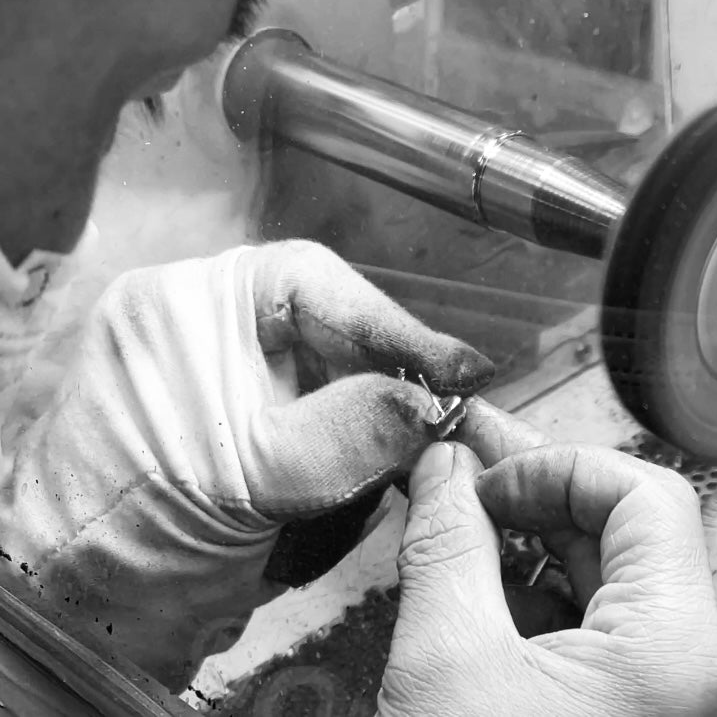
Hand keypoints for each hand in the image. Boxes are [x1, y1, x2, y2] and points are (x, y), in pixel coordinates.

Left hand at [0, 240, 492, 689]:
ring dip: (379, 407)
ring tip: (421, 441)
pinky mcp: (242, 424)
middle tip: (449, 408)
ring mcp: (222, 374)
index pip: (311, 284)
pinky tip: (382, 463)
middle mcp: (202, 325)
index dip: (394, 324)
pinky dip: (357, 438)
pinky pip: (319, 410)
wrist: (80, 607)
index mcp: (184, 305)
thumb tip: (435, 404)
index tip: (460, 367)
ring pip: (330, 370)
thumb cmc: (131, 530)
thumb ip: (351, 432)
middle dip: (390, 369)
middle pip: (329, 324)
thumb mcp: (253, 475)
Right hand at [377, 401, 716, 716]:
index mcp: (673, 646)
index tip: (486, 468)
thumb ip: (447, 545)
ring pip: (604, 574)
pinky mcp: (624, 703)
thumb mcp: (446, 659)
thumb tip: (445, 466)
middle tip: (462, 466)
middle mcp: (685, 662)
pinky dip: (529, 596)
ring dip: (528, 542)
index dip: (558, 466)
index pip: (646, 495)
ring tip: (456, 521)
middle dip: (537, 494)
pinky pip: (589, 623)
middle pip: (628, 528)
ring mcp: (659, 685)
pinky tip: (471, 584)